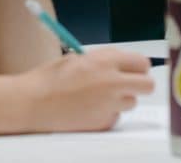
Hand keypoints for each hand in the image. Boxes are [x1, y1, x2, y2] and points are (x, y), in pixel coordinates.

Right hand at [23, 48, 154, 131]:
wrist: (33, 102)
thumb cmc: (52, 77)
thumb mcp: (81, 58)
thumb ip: (106, 60)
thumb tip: (125, 65)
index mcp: (106, 61)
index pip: (142, 63)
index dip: (138, 67)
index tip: (134, 70)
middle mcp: (112, 82)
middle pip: (147, 85)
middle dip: (140, 84)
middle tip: (128, 85)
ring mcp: (109, 104)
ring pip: (131, 102)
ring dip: (121, 100)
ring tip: (99, 97)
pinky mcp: (102, 123)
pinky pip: (115, 117)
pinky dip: (107, 114)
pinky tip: (89, 109)